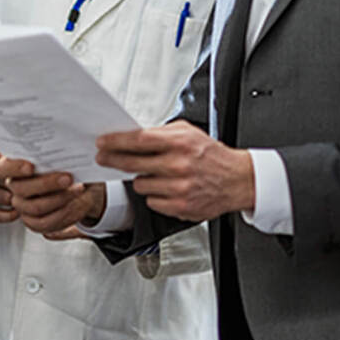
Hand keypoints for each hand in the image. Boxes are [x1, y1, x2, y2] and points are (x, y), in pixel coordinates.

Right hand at [0, 157, 105, 236]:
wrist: (74, 182)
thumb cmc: (61, 163)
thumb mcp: (55, 153)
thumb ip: (49, 151)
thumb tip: (57, 144)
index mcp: (11, 167)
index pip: (3, 168)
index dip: (15, 168)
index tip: (31, 167)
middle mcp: (14, 187)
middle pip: (22, 189)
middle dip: (47, 184)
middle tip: (68, 177)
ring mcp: (22, 206)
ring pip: (36, 207)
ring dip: (60, 198)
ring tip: (78, 188)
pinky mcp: (34, 221)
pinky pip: (47, 222)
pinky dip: (65, 212)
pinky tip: (76, 201)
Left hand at [95, 120, 253, 221]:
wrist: (236, 180)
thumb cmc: (211, 156)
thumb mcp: (189, 133)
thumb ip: (162, 133)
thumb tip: (133, 135)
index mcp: (180, 143)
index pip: (139, 140)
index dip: (116, 141)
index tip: (103, 142)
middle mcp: (178, 165)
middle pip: (133, 162)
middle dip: (113, 160)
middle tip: (104, 158)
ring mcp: (178, 188)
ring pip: (140, 184)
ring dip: (142, 179)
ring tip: (157, 174)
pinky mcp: (179, 206)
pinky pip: (151, 201)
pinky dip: (154, 194)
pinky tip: (167, 188)